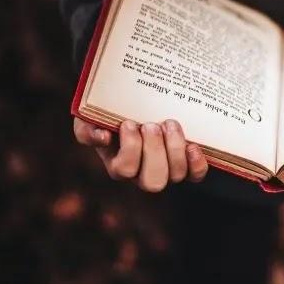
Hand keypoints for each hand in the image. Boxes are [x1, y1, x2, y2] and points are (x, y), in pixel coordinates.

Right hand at [73, 118, 207, 191]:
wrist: (136, 102)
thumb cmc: (110, 112)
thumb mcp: (89, 117)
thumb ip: (86, 129)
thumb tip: (103, 138)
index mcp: (119, 165)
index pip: (125, 170)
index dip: (130, 148)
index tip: (129, 123)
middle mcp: (143, 174)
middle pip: (153, 182)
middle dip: (155, 151)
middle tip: (151, 125)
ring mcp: (167, 170)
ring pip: (175, 175)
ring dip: (175, 148)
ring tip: (169, 123)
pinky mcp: (187, 164)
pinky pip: (195, 174)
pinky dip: (197, 162)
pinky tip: (192, 145)